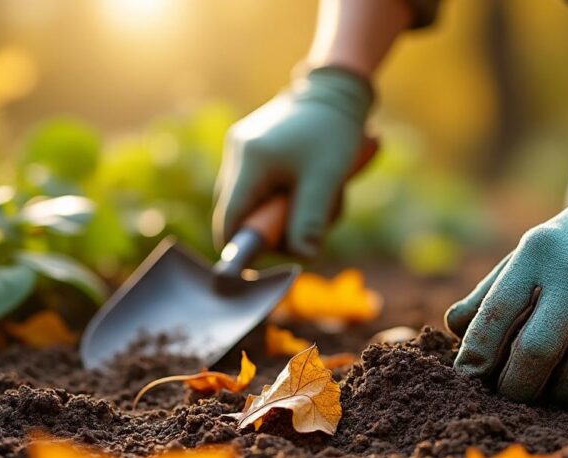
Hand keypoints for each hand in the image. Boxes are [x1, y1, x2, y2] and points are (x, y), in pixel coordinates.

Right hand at [213, 67, 373, 257]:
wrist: (337, 91)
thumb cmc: (334, 132)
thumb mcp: (327, 178)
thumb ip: (310, 220)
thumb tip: (302, 257)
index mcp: (250, 162)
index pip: (229, 221)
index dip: (246, 245)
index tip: (274, 251)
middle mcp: (236, 154)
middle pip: (241, 213)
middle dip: (276, 224)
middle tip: (311, 215)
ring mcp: (241, 150)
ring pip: (253, 201)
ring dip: (285, 208)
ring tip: (318, 192)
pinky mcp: (252, 149)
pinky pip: (261, 186)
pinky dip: (285, 194)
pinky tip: (308, 182)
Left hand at [445, 153, 567, 402]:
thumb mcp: (527, 255)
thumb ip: (489, 295)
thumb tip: (457, 335)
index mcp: (536, 253)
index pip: (493, 316)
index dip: (475, 357)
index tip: (469, 378)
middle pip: (535, 353)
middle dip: (515, 387)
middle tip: (509, 395)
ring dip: (557, 396)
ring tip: (548, 391)